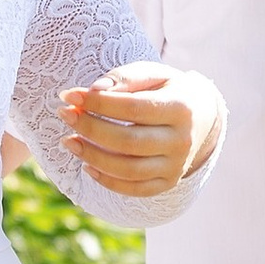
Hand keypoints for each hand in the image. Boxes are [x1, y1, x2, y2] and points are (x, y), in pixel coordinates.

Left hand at [59, 63, 221, 200]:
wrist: (200, 116)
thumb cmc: (166, 89)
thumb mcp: (151, 74)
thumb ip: (124, 78)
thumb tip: (94, 90)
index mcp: (180, 109)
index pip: (133, 108)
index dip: (98, 103)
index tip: (69, 95)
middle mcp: (182, 141)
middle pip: (127, 141)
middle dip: (89, 128)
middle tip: (64, 115)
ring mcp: (176, 166)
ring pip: (127, 169)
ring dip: (91, 156)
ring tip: (69, 141)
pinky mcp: (168, 182)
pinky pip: (134, 189)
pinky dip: (107, 181)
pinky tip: (87, 165)